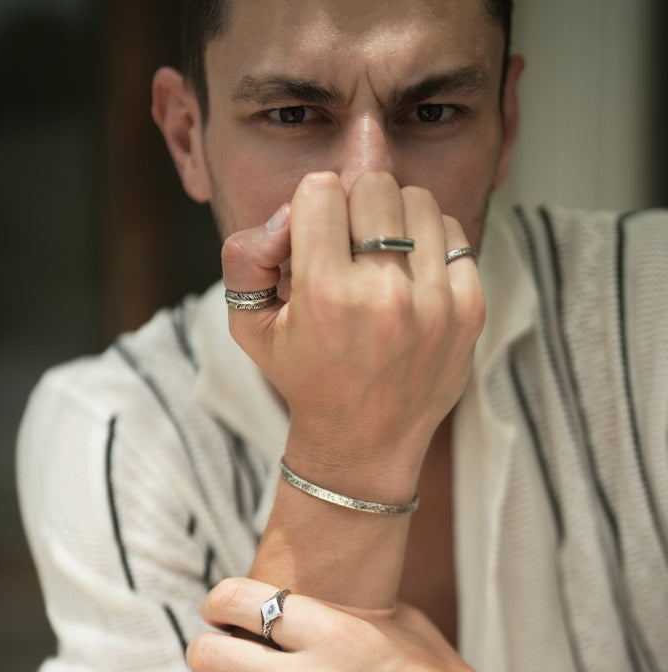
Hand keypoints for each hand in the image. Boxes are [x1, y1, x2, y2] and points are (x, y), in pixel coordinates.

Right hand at [222, 171, 484, 501]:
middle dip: (354, 207)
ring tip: (381, 260)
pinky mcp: (471, 309)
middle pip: (374, 185)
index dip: (311, 208)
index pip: (321, 189)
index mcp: (326, 296)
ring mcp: (436, 303)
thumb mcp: (248, 325)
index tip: (314, 241)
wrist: (364, 442)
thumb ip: (245, 256)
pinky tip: (412, 278)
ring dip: (395, 221)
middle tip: (348, 247)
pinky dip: (431, 245)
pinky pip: (454, 233)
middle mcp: (384, 296)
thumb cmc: (303, 376)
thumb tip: (289, 214)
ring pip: (419, 200)